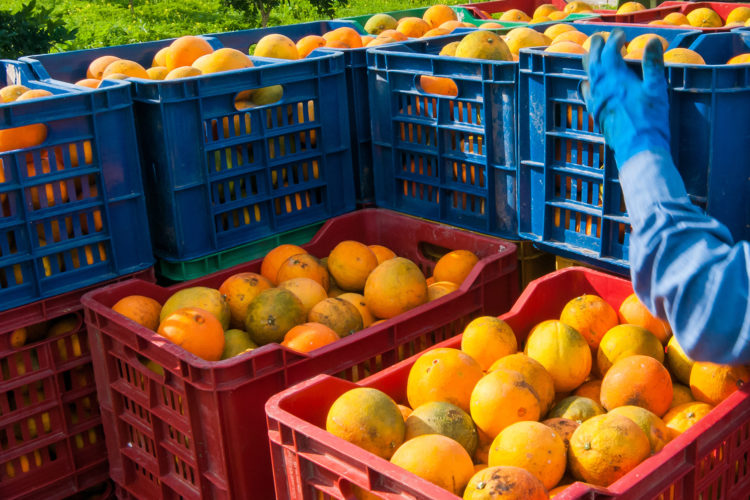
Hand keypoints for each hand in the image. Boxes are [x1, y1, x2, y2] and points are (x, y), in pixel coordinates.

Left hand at [581, 29, 670, 167]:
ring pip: (587, 76)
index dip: (614, 40)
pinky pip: (586, 94)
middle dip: (596, 47)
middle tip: (600, 39)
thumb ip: (653, 64)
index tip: (622, 35)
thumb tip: (652, 41)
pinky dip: (588, 83)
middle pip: (592, 61)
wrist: (637, 147)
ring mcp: (596, 101)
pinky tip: (589, 85)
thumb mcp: (656, 88)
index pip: (609, 51)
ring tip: (591, 56)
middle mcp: (601, 87)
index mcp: (616, 77)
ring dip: (589, 63)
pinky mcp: (596, 113)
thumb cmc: (650, 118)